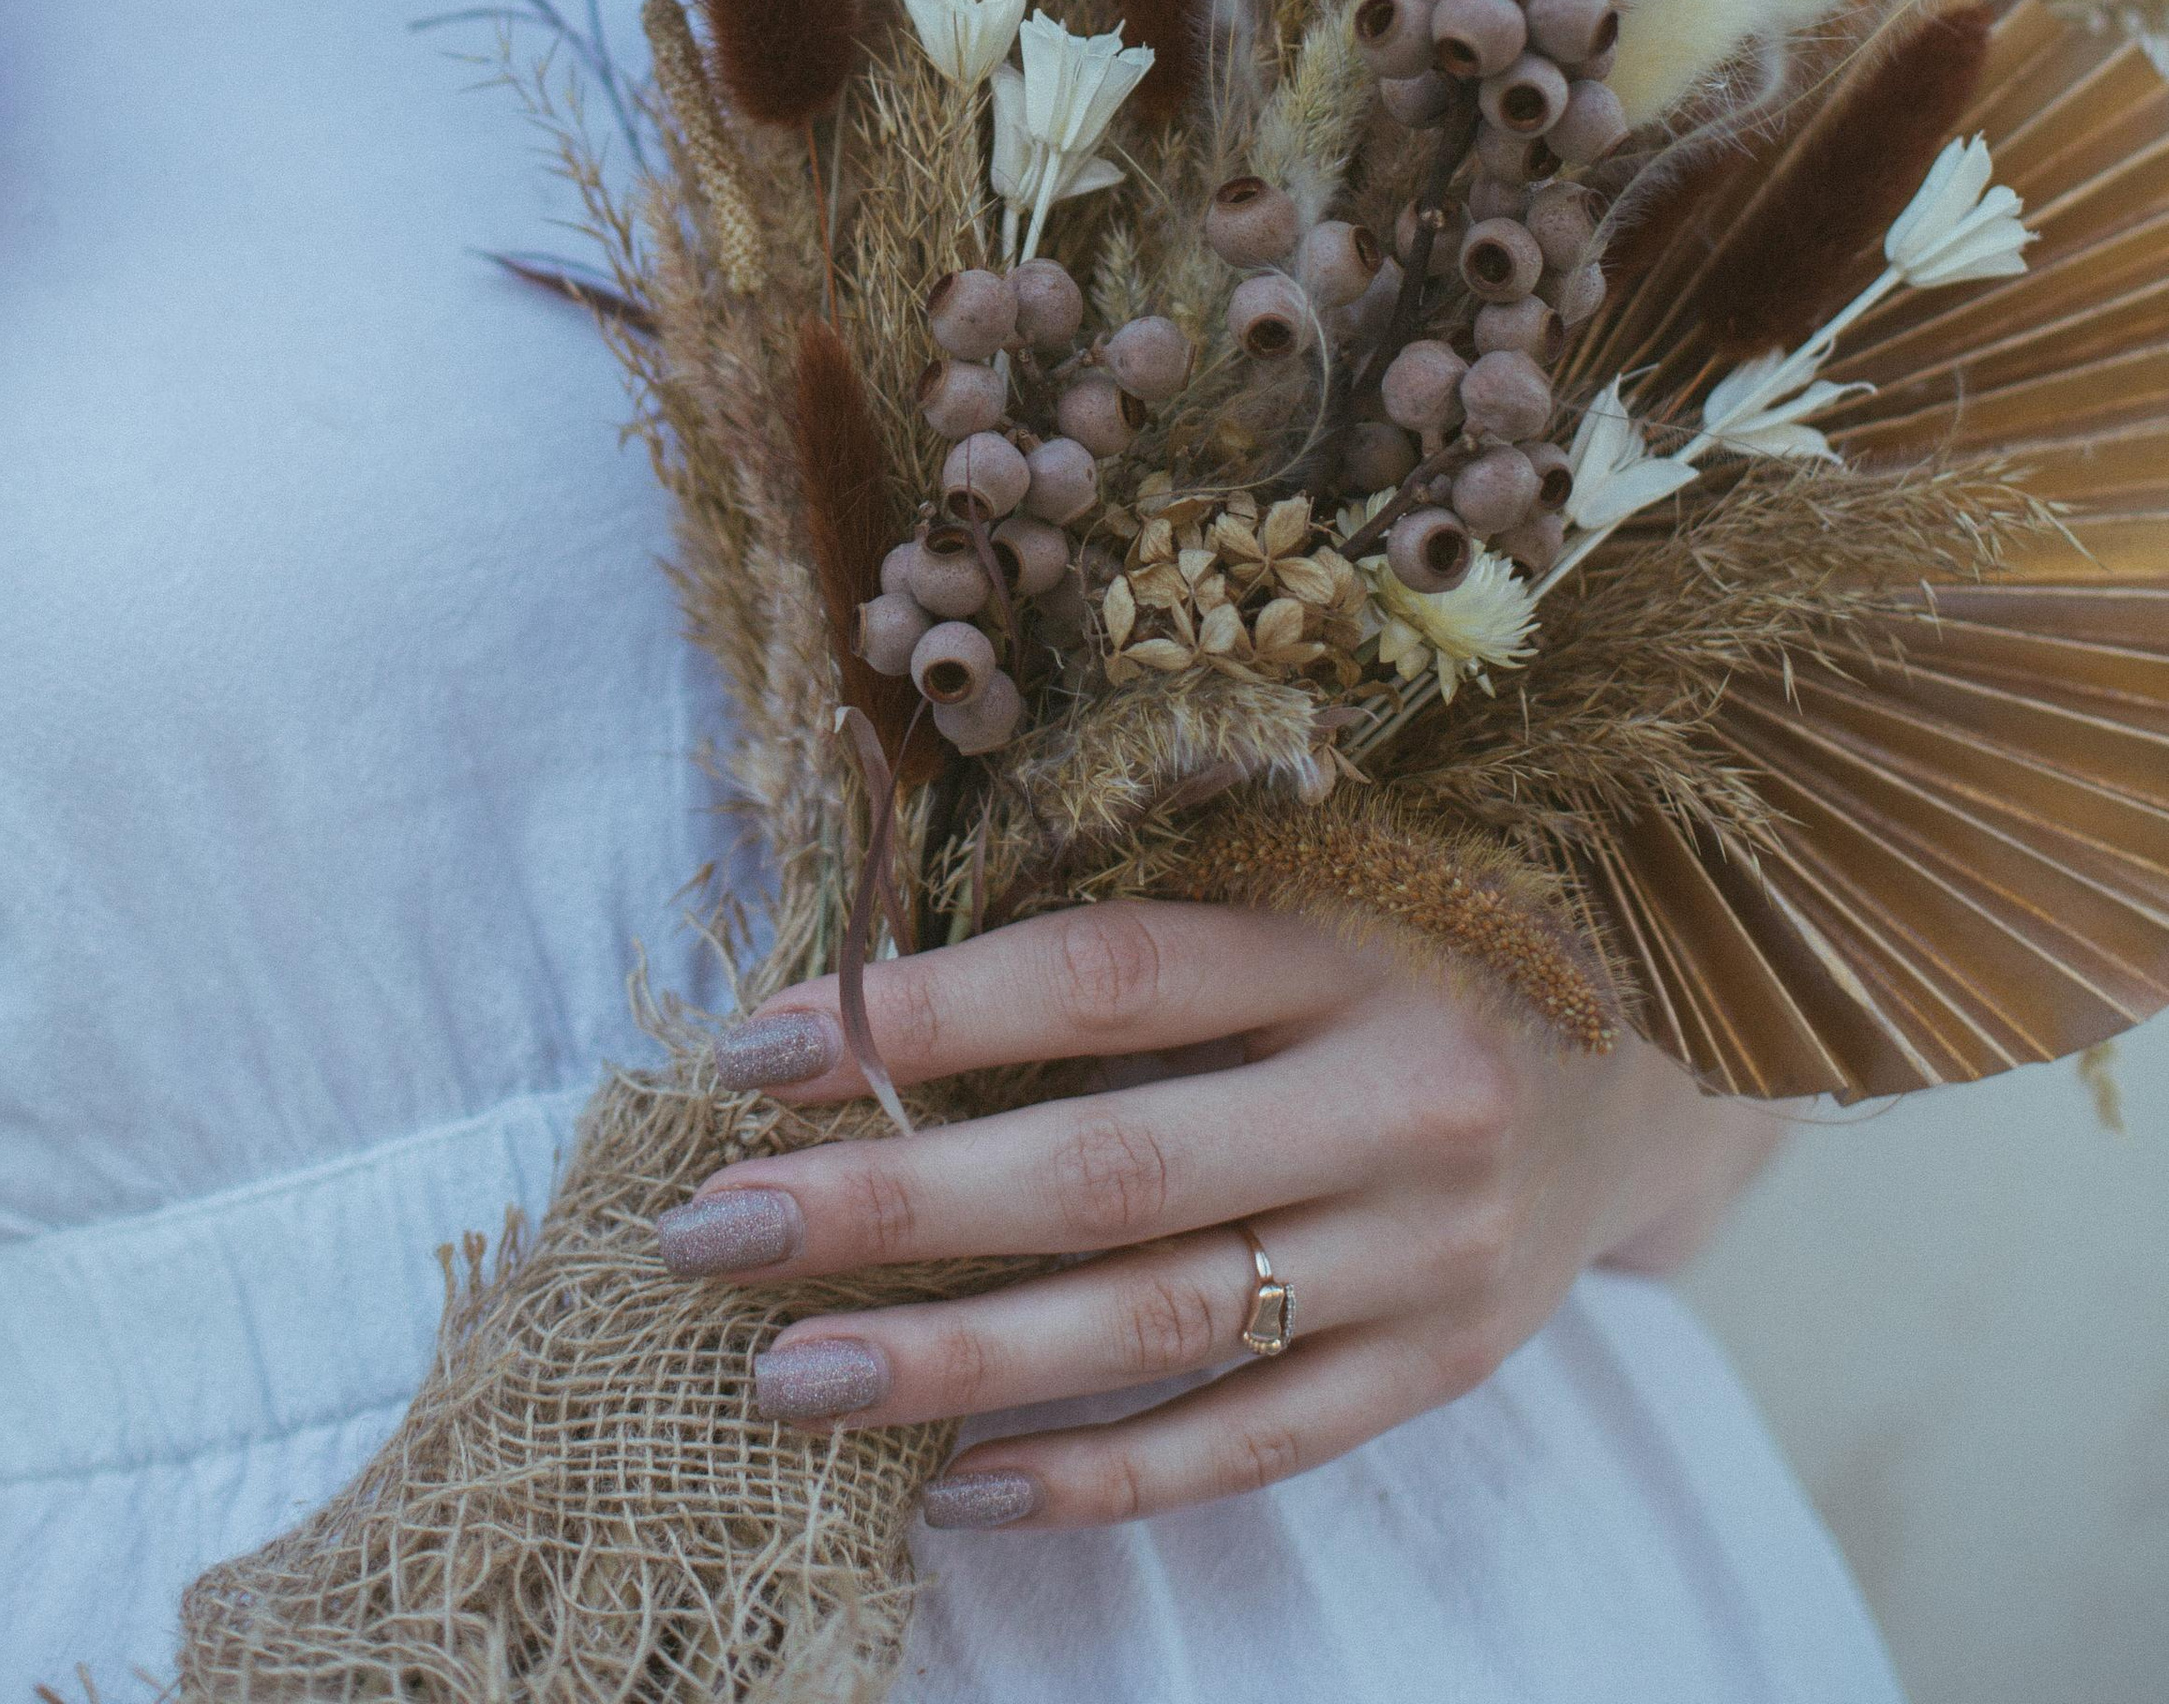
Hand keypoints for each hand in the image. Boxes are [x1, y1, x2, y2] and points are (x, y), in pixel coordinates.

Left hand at [658, 899, 1781, 1529]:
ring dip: (954, 1359)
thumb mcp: (1304, 881)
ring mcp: (1429, 1248)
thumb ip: (1133, 936)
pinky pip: (1250, 1443)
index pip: (1103, 976)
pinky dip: (1098, 1476)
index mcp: (1345, 943)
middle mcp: (1397, 1098)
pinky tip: (956, 1486)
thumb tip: (865, 1005)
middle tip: (712, 1233)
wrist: (1657, 1042)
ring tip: (787, 1377)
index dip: (923, 1013)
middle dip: (889, 1206)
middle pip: (1108, 1168)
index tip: (754, 1048)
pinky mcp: (1443, 1364)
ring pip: (1159, 1326)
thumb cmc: (1417, 931)